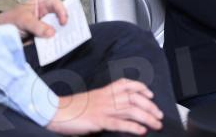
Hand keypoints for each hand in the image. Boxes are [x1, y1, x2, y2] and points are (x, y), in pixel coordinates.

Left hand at [0, 0, 66, 38]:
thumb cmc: (10, 20)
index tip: (63, 22)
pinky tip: (57, 42)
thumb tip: (51, 33)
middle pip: (59, 15)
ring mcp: (46, 21)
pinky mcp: (44, 31)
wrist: (0, 32)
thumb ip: (37, 26)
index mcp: (42, 0)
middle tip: (68, 30)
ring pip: (57, 25)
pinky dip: (54, 39)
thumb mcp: (23, 20)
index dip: (62, 12)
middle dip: (63, 23)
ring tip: (64, 38)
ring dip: (59, 32)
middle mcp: (46, 9)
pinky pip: (52, 34)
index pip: (56, 3)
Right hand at [46, 78, 163, 134]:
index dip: (141, 87)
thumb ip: (105, 101)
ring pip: (131, 110)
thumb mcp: (91, 100)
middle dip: (150, 106)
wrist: (55, 111)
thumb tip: (118, 109)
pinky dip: (132, 126)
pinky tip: (141, 131)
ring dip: (147, 117)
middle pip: (134, 98)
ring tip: (157, 124)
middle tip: (160, 115)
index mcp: (105, 91)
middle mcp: (107, 97)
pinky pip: (119, 123)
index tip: (151, 94)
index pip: (127, 84)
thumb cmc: (72, 108)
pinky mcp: (99, 120)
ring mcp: (104, 109)